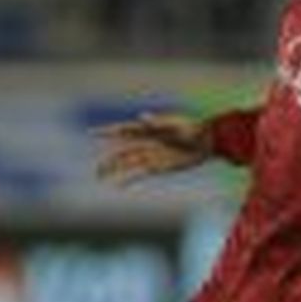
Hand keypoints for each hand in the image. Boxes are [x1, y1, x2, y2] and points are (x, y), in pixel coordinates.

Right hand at [94, 112, 213, 185]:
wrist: (209, 141)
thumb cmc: (194, 129)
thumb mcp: (176, 125)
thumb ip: (158, 122)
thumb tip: (141, 116)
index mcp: (148, 128)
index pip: (124, 130)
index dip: (108, 131)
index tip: (92, 133)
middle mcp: (147, 142)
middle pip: (122, 151)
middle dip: (109, 160)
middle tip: (97, 170)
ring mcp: (152, 154)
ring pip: (128, 163)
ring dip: (115, 170)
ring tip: (101, 178)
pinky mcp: (160, 165)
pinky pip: (140, 172)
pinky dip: (128, 178)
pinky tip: (118, 185)